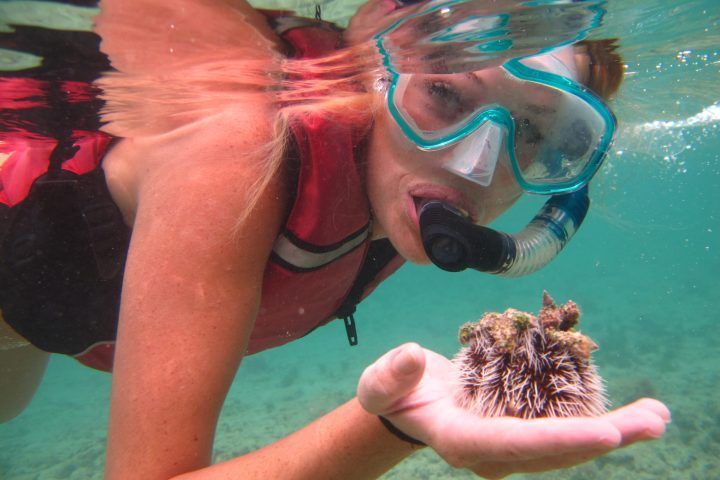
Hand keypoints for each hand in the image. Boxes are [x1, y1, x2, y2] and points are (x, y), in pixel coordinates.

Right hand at [357, 343, 669, 478]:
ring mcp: (512, 445)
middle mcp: (494, 452)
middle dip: (605, 438)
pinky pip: (565, 428)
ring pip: (569, 444)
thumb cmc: (393, 393)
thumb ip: (392, 374)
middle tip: (653, 421)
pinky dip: (600, 419)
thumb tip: (415, 356)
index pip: (512, 444)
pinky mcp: (524, 430)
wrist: (408, 405)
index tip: (605, 433)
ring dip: (615, 432)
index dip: (559, 441)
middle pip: (554, 451)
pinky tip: (633, 412)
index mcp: (461, 441)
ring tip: (657, 416)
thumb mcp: (381, 382)